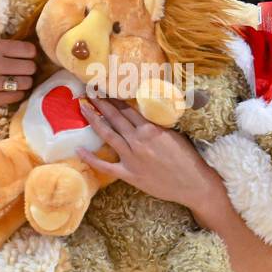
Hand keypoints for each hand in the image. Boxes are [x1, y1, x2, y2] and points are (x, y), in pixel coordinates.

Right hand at [0, 39, 37, 107]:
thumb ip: (3, 50)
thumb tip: (32, 53)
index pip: (28, 50)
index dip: (30, 54)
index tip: (26, 56)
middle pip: (29, 67)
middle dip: (28, 69)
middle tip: (21, 70)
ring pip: (26, 83)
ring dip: (24, 82)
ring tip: (15, 81)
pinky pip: (17, 97)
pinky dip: (16, 94)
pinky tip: (8, 90)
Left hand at [76, 97, 219, 208]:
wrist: (194, 184)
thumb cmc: (188, 158)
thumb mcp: (174, 134)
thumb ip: (156, 124)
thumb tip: (143, 113)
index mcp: (151, 128)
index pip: (127, 108)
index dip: (113, 97)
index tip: (103, 87)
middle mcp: (138, 140)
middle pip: (115, 117)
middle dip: (100, 102)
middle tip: (88, 90)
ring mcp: (132, 157)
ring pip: (108, 134)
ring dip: (94, 120)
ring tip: (83, 107)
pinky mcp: (129, 174)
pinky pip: (105, 166)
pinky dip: (91, 158)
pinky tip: (78, 150)